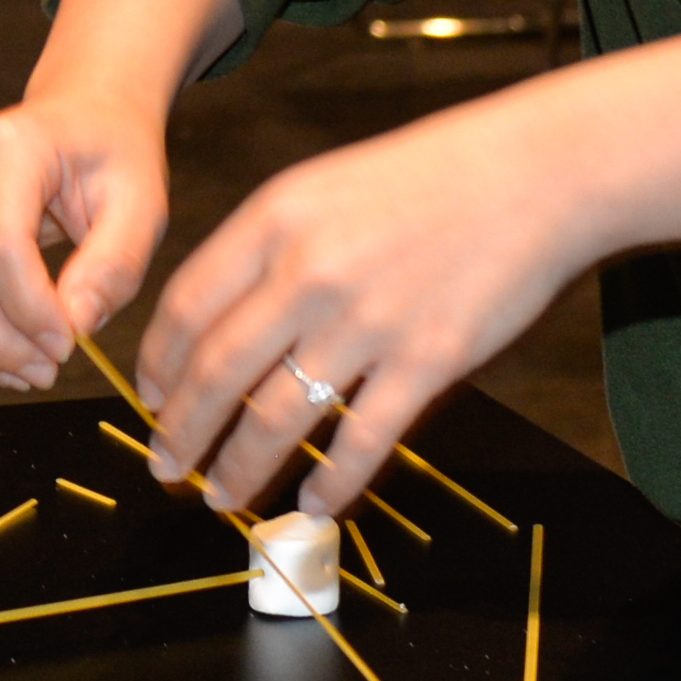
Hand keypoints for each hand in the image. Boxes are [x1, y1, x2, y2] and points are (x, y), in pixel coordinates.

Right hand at [0, 0, 241, 393]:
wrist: (81, 119)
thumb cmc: (111, 159)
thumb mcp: (141, 207)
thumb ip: (113, 268)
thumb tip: (74, 328)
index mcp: (9, 147)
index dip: (30, 311)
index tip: (69, 346)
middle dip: (0, 343)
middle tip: (48, 370)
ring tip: (21, 370)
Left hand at [132, 93, 596, 517]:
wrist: (530, 174)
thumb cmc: (424, 177)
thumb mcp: (320, 187)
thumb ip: (265, 247)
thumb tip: (216, 320)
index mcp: (273, 220)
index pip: (187, 306)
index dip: (159, 364)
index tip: (149, 398)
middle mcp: (308, 273)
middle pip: (218, 372)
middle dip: (182, 431)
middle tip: (165, 467)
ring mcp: (368, 321)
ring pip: (279, 418)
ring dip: (240, 468)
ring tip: (221, 498)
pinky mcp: (428, 362)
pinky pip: (363, 440)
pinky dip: (332, 483)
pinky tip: (312, 506)